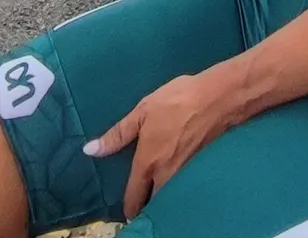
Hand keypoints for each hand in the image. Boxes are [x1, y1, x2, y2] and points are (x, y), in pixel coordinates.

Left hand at [83, 72, 230, 218]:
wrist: (217, 98)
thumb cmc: (177, 101)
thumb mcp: (142, 111)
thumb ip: (117, 134)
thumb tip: (89, 150)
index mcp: (147, 163)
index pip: (134, 199)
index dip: (128, 208)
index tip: (126, 209)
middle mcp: (165, 176)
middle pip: (153, 203)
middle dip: (147, 204)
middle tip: (143, 196)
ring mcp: (185, 174)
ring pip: (169, 196)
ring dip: (162, 196)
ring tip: (158, 188)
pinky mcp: (199, 169)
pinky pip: (184, 186)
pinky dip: (178, 186)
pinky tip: (178, 174)